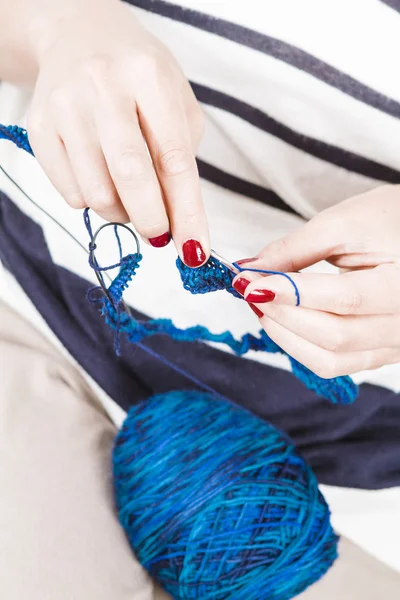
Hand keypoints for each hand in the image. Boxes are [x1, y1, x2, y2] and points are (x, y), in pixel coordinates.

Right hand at [27, 0, 207, 264]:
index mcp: (148, 76)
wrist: (78, 38)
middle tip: (159, 234)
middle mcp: (102, 85)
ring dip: (121, 212)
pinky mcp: (39, 128)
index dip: (187, 211)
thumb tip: (179, 225)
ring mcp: (65, 106)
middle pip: (130, 175)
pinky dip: (93, 202)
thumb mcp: (175, 104)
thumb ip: (181, 160)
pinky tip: (102, 179)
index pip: (173, 158)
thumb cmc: (139, 78)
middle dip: (151, 219)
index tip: (195, 250)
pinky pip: (70, 193)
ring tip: (130, 195)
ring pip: (96, 193)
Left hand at [233, 185, 399, 377]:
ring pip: (330, 359)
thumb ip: (294, 249)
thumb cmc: (389, 219)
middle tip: (249, 289)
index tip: (250, 282)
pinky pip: (334, 363)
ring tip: (260, 304)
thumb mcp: (343, 223)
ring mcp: (395, 344)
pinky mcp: (380, 351)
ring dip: (286, 334)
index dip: (291, 293)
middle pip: (334, 336)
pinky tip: (281, 320)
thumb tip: (251, 270)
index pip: (345, 299)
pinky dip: (300, 345)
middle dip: (282, 314)